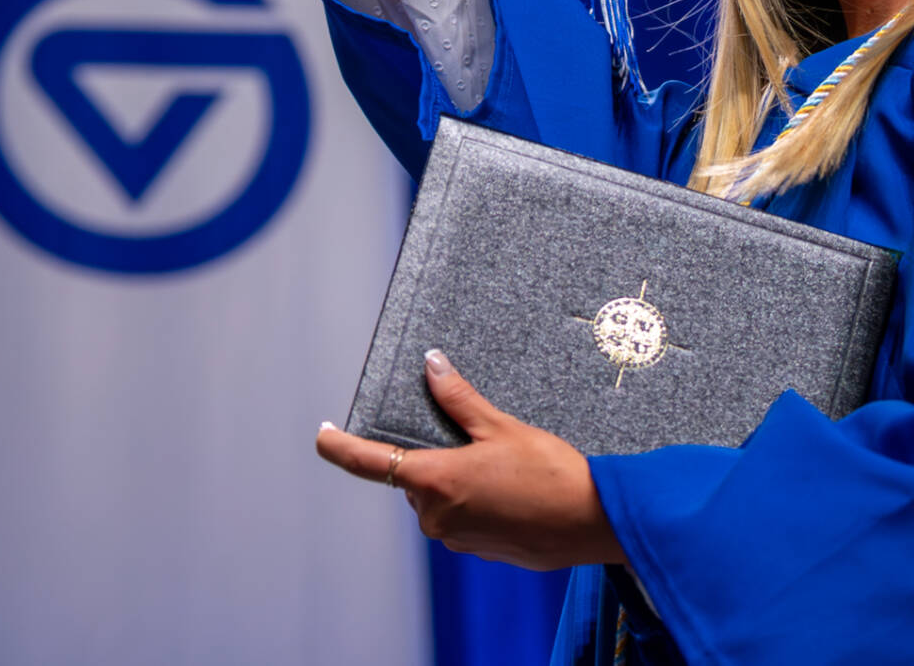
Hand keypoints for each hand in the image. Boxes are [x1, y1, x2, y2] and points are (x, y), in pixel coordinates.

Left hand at [315, 349, 626, 570]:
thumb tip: (431, 365)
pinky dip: (476, 501)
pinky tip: (511, 491)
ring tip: (506, 466)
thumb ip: (459, 398)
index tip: (322, 434)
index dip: (339, 447)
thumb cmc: (550, 473)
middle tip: (477, 440)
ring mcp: (456, 538)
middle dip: (437, 457)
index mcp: (435, 481)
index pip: (369, 462)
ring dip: (459, 480)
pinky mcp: (477, 550)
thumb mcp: (502, 427)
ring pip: (440, 498)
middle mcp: (436, 515)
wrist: (591, 520)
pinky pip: (462, 518)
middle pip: (416, 477)